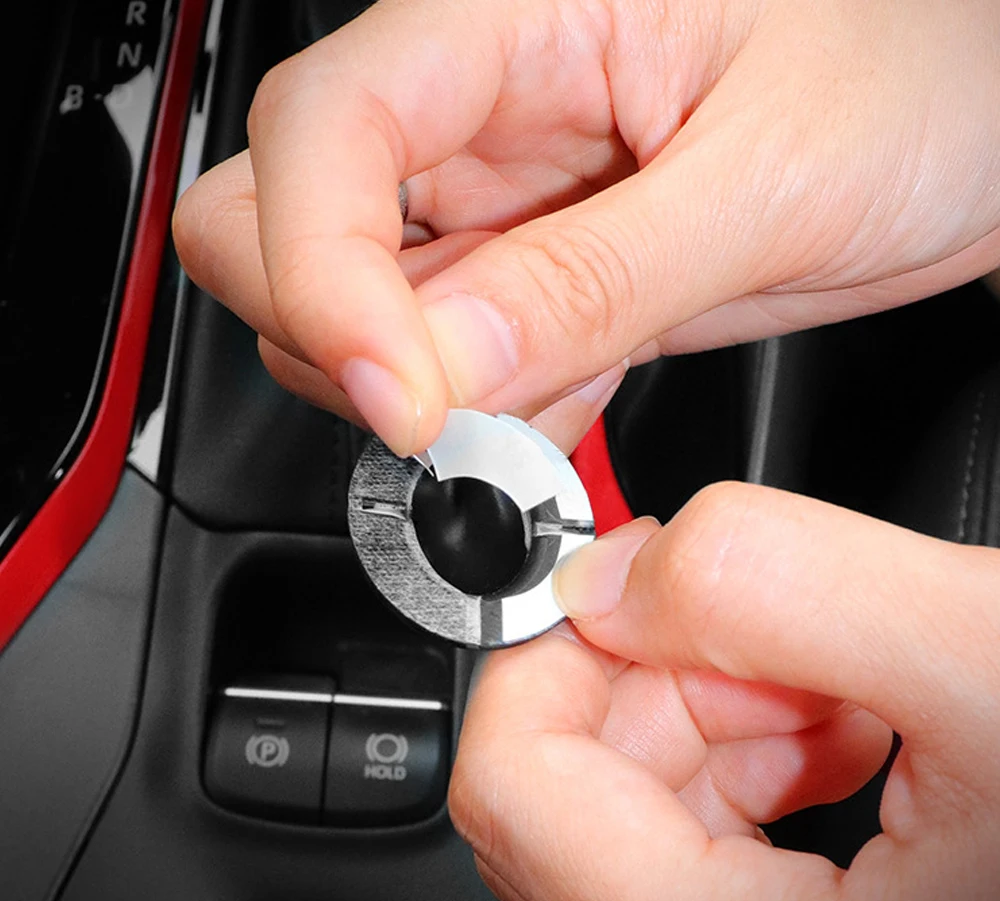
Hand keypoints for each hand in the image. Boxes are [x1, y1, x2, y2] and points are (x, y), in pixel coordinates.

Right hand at [173, 0, 999, 455]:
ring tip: (548, 401)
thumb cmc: (923, 67)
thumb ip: (594, 278)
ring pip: (359, 310)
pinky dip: (482, 410)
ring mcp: (495, 194)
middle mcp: (479, 100)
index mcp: (515, 11)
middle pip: (281, 219)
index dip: (321, 276)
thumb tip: (446, 365)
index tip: (402, 400)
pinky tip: (564, 401)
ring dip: (423, 391)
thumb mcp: (767, 178)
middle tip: (448, 414)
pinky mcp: (532, 268)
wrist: (974, 116)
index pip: (325, 132)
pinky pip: (450, 357)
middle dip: (336, 338)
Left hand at [450, 482, 999, 900]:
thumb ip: (778, 583)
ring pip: (628, 813)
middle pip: (566, 795)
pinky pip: (691, 847)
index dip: (551, 652)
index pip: (513, 786)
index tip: (623, 580)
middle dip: (657, 680)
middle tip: (778, 635)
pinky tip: (847, 731)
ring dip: (710, 715)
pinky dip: (745, 762)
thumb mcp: (993, 661)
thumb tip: (613, 574)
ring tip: (842, 686)